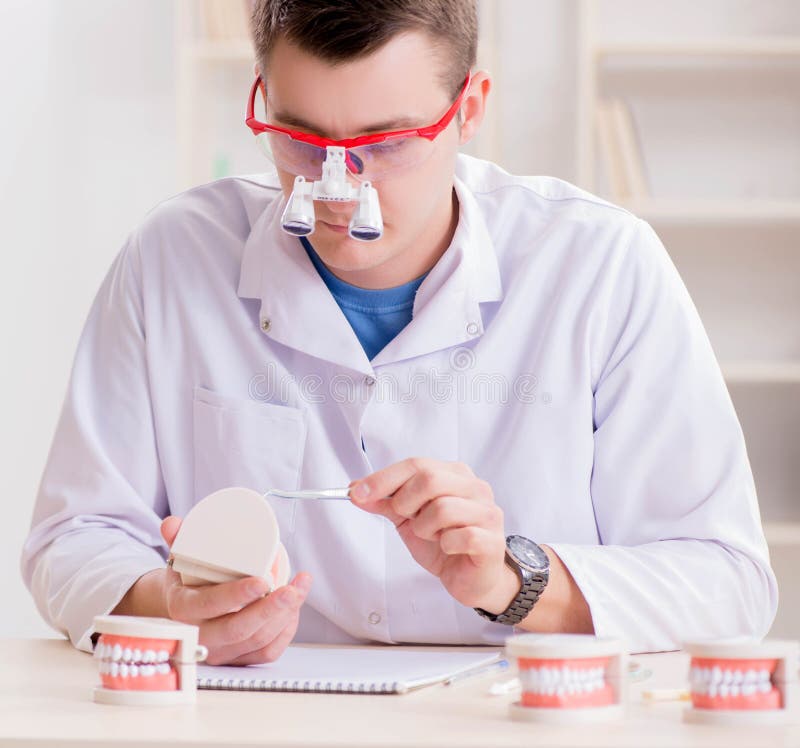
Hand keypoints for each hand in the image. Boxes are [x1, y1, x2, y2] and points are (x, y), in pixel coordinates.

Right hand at [113, 517, 311, 665]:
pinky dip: (285, 632)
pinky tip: (295, 610)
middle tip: (291, 589)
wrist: (184, 608)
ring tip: (299, 589)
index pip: (208, 605)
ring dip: (284, 616)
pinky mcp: (236, 659)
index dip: (236, 595)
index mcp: (183, 608)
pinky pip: (266, 652)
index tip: (261, 580)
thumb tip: (173, 523)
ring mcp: (219, 651)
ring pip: (256, 641)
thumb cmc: (187, 580)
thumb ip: (178, 538)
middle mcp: (200, 635)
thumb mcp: (179, 558)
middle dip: (269, 609)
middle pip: (237, 629)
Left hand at [349, 458, 518, 612]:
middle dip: (406, 503)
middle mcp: (475, 487)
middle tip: (407, 519)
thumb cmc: (444, 543)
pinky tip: (448, 548)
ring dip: (425, 529)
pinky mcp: (491, 540)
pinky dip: (444, 545)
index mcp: (454, 475)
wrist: (470, 578)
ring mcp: (487, 512)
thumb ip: (385, 502)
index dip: (384, 478)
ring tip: (433, 537)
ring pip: (442, 509)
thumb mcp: (408, 519)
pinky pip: (458, 536)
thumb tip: (356, 489)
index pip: (416, 464)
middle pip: (429, 480)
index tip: (357, 493)